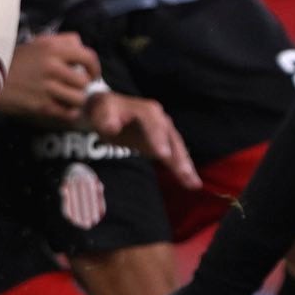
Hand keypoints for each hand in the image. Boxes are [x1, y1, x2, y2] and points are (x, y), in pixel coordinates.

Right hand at [0, 31, 99, 123]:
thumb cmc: (13, 60)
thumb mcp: (38, 42)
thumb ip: (62, 41)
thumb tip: (81, 44)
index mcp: (53, 49)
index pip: (88, 57)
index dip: (95, 68)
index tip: (93, 74)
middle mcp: (53, 66)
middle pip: (84, 81)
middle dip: (83, 86)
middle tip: (75, 87)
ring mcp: (47, 87)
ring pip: (79, 98)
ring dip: (76, 100)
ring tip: (68, 98)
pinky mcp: (40, 105)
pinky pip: (67, 112)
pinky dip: (69, 112)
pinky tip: (63, 108)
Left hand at [87, 90, 201, 189]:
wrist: (107, 112)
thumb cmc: (103, 111)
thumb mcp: (101, 112)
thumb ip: (106, 119)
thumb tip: (112, 126)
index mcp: (147, 111)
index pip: (155, 125)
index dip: (159, 139)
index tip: (163, 155)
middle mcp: (160, 120)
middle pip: (172, 139)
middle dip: (179, 156)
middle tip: (184, 174)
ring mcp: (163, 132)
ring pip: (177, 149)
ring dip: (185, 166)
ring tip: (194, 184)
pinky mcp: (162, 145)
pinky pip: (174, 157)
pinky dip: (182, 169)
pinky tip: (190, 182)